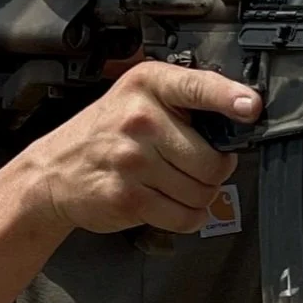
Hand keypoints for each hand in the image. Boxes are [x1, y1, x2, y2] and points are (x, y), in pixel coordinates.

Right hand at [19, 60, 261, 235]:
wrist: (53, 173)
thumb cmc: (103, 135)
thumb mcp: (136, 98)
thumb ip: (182, 101)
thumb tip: (239, 117)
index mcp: (146, 85)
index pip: (197, 87)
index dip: (229, 98)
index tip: (250, 107)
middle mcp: (139, 119)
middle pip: (212, 159)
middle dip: (214, 171)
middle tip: (197, 167)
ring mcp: (132, 161)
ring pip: (202, 192)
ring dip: (200, 196)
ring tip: (176, 185)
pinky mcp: (128, 198)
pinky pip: (184, 217)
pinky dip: (188, 217)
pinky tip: (172, 205)